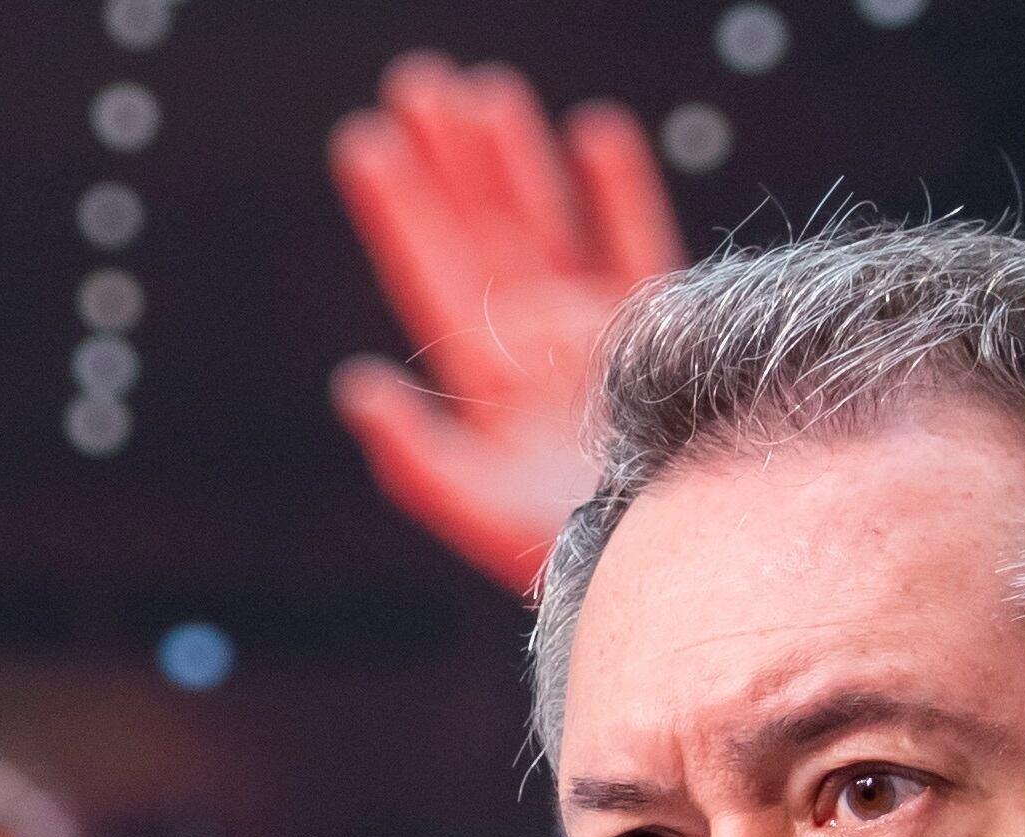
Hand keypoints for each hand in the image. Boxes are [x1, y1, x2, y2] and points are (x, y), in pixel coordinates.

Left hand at [327, 53, 682, 595]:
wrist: (669, 568)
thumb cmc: (564, 556)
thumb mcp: (479, 511)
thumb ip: (417, 454)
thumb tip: (355, 386)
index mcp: (484, 375)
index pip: (429, 271)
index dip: (399, 207)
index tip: (365, 140)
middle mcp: (533, 342)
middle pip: (482, 229)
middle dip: (451, 158)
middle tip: (416, 80)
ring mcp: (597, 331)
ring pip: (548, 222)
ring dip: (515, 159)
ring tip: (484, 89)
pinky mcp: (661, 333)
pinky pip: (638, 244)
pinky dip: (618, 190)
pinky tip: (594, 134)